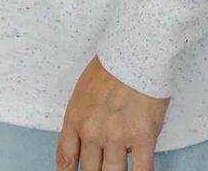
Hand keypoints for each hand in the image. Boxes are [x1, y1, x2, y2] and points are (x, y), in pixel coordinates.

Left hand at [57, 54, 168, 170]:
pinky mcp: (142, 137)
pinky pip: (142, 170)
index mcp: (76, 118)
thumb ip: (85, 116)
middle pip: (90, 170)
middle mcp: (92, 132)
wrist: (135, 49)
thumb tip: (91, 137)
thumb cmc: (113, 61)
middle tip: (102, 167)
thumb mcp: (85, 88)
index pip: (66, 159)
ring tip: (119, 168)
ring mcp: (116, 137)